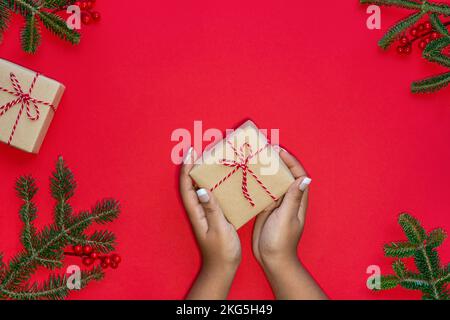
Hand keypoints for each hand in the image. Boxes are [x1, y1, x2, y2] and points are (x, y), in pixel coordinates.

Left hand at [180, 147, 240, 298]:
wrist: (223, 268)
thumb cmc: (222, 251)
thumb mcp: (219, 229)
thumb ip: (212, 209)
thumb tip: (201, 189)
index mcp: (196, 212)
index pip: (187, 186)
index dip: (187, 168)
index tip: (191, 151)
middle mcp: (198, 209)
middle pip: (191, 183)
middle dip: (194, 166)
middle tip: (202, 150)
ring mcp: (206, 212)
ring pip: (201, 187)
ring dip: (204, 173)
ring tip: (213, 159)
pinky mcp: (214, 215)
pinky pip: (212, 195)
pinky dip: (215, 184)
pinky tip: (226, 179)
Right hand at [252, 147, 326, 298]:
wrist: (272, 259)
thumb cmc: (282, 241)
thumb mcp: (287, 218)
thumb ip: (293, 198)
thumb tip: (304, 178)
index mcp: (297, 200)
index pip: (297, 175)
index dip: (290, 161)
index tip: (278, 151)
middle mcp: (288, 199)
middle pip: (284, 175)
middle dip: (276, 162)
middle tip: (263, 151)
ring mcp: (276, 203)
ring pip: (272, 182)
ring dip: (265, 171)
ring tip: (253, 159)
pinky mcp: (265, 208)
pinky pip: (262, 192)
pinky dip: (256, 184)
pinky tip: (245, 177)